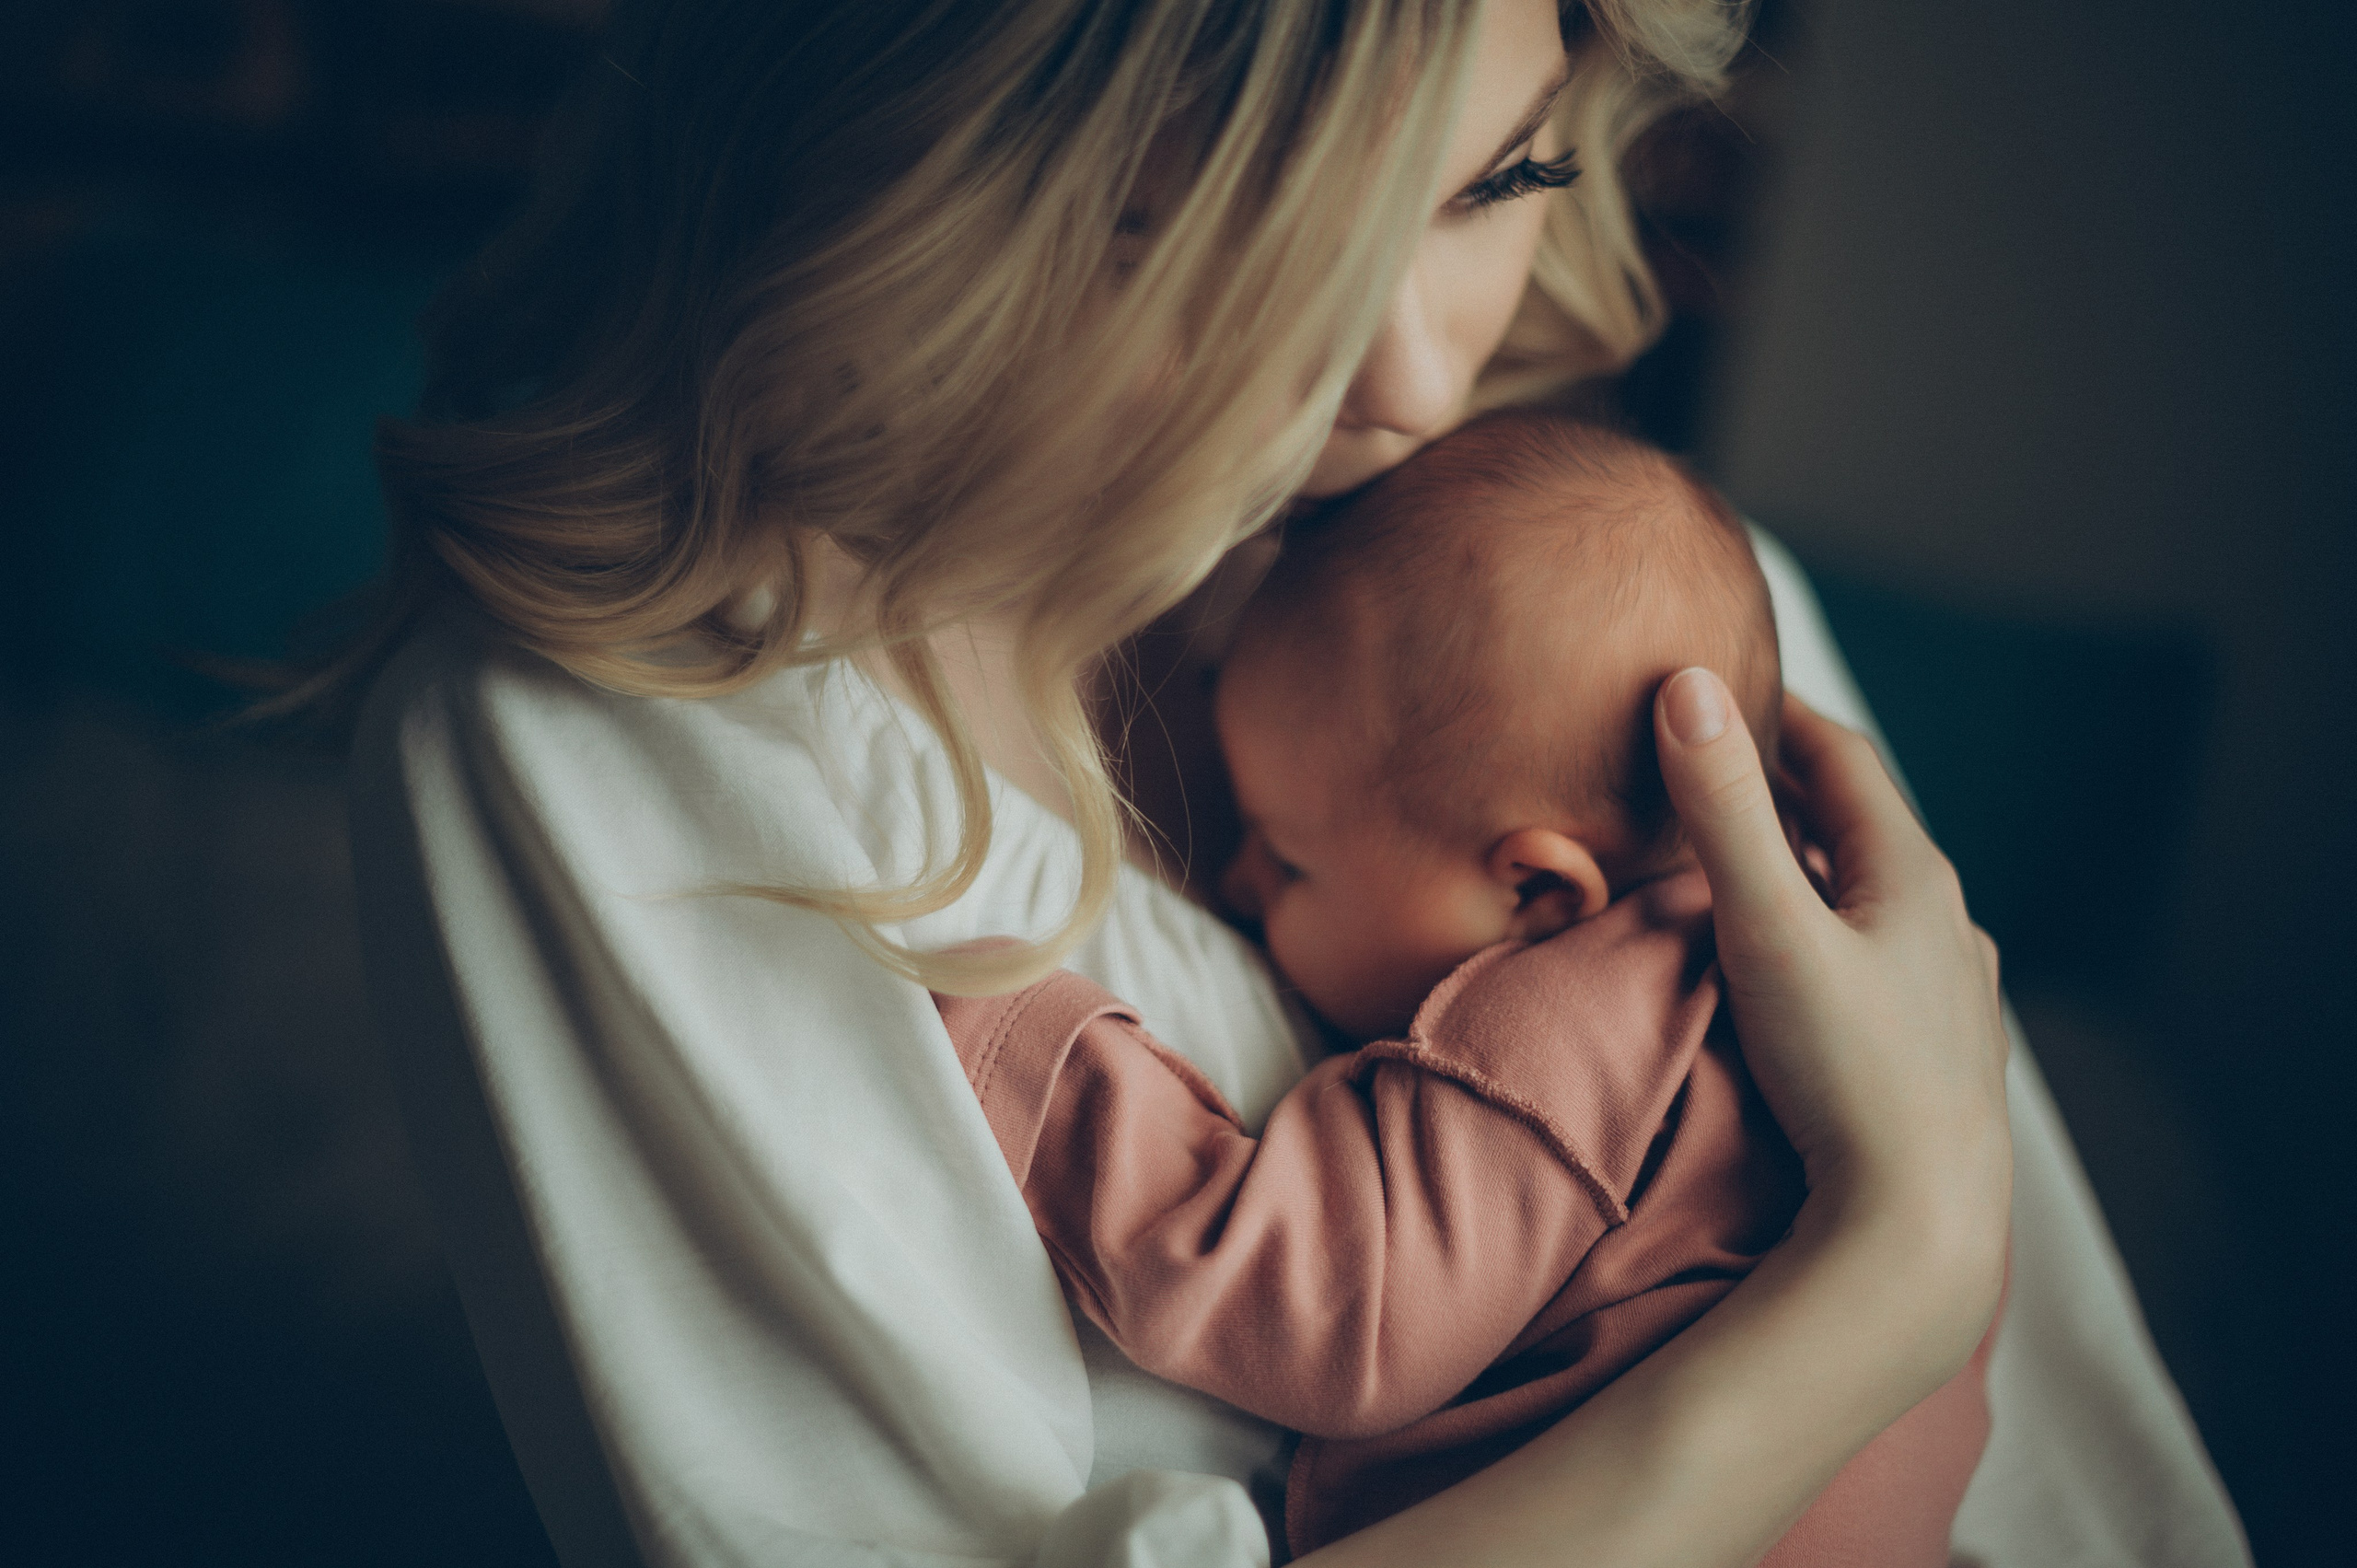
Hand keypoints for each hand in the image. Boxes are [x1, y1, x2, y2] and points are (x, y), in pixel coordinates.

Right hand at [1653, 670, 2010, 1347]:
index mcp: (1911, 876)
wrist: (1916, 1226)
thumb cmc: (1845, 1073)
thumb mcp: (1766, 928)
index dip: (1778, 715)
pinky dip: (1825, 934)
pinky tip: (1796, 969)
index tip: (1720, 687)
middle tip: (1711, 766)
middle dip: (1784, 790)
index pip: (1841, 759)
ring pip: (1869, 901)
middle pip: (1857, 828)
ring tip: (1743, 864)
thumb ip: (1722, 812)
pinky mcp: (1934, 1054)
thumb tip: (1688, 685)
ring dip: (1808, 868)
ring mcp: (1947, 994)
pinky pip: (1874, 961)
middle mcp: (1945, 924)